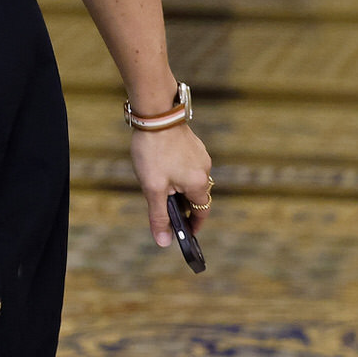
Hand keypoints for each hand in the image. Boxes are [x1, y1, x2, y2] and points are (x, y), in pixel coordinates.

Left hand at [130, 124, 213, 246]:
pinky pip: (187, 164)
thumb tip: (164, 242)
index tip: (186, 233)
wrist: (155, 114)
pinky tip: (160, 164)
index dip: (193, 224)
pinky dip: (177, 171)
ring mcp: (200, 155)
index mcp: (198, 184)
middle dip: (181, 204)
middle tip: (162, 205)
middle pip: (196, 196)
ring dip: (178, 186)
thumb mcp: (152, 188)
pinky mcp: (193, 144)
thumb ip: (159, 216)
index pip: (202, 212)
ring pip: (191, 179)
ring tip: (157, 182)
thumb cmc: (154, 151)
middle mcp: (204, 169)